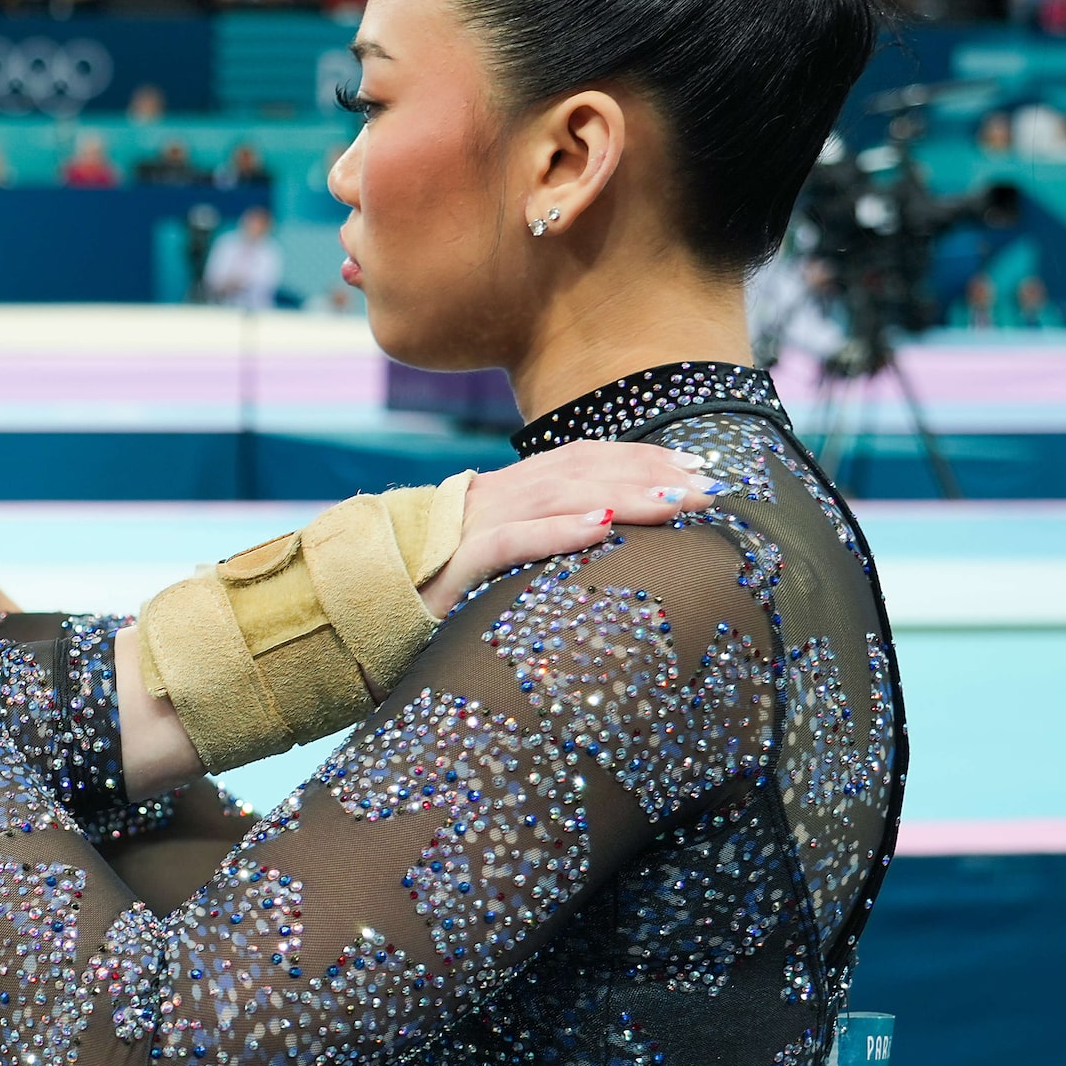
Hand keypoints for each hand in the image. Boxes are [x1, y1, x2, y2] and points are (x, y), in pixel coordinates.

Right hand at [418, 440, 728, 616]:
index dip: (641, 457)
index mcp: (502, 493)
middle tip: (712, 487)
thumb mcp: (490, 561)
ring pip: (558, 495)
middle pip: (583, 469)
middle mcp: (491, 498)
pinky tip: (603, 526)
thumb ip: (536, 543)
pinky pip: (512, 540)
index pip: (584, 458)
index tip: (697, 466)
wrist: (353, 609)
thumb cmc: (428, 595)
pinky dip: (559, 530)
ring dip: (625, 494)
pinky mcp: (454, 565)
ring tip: (678, 502)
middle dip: (651, 474)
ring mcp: (470, 527)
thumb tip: (600, 543)